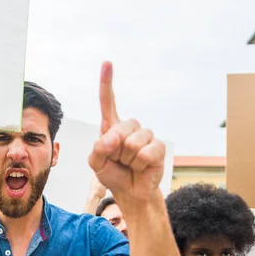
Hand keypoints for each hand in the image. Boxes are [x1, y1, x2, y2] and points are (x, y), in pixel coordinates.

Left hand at [88, 62, 164, 209]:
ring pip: (133, 142)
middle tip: (118, 160)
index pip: (107, 102)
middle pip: (121, 128)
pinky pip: (147, 153)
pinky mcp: (158, 147)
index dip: (106, 82)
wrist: (130, 192)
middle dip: (115, 148)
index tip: (107, 63)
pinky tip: (141, 167)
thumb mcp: (96, 163)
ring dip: (128, 159)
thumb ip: (98, 149)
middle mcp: (129, 127)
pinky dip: (140, 164)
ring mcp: (145, 136)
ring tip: (130, 164)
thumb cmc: (112, 173)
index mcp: (111, 126)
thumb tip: (112, 137)